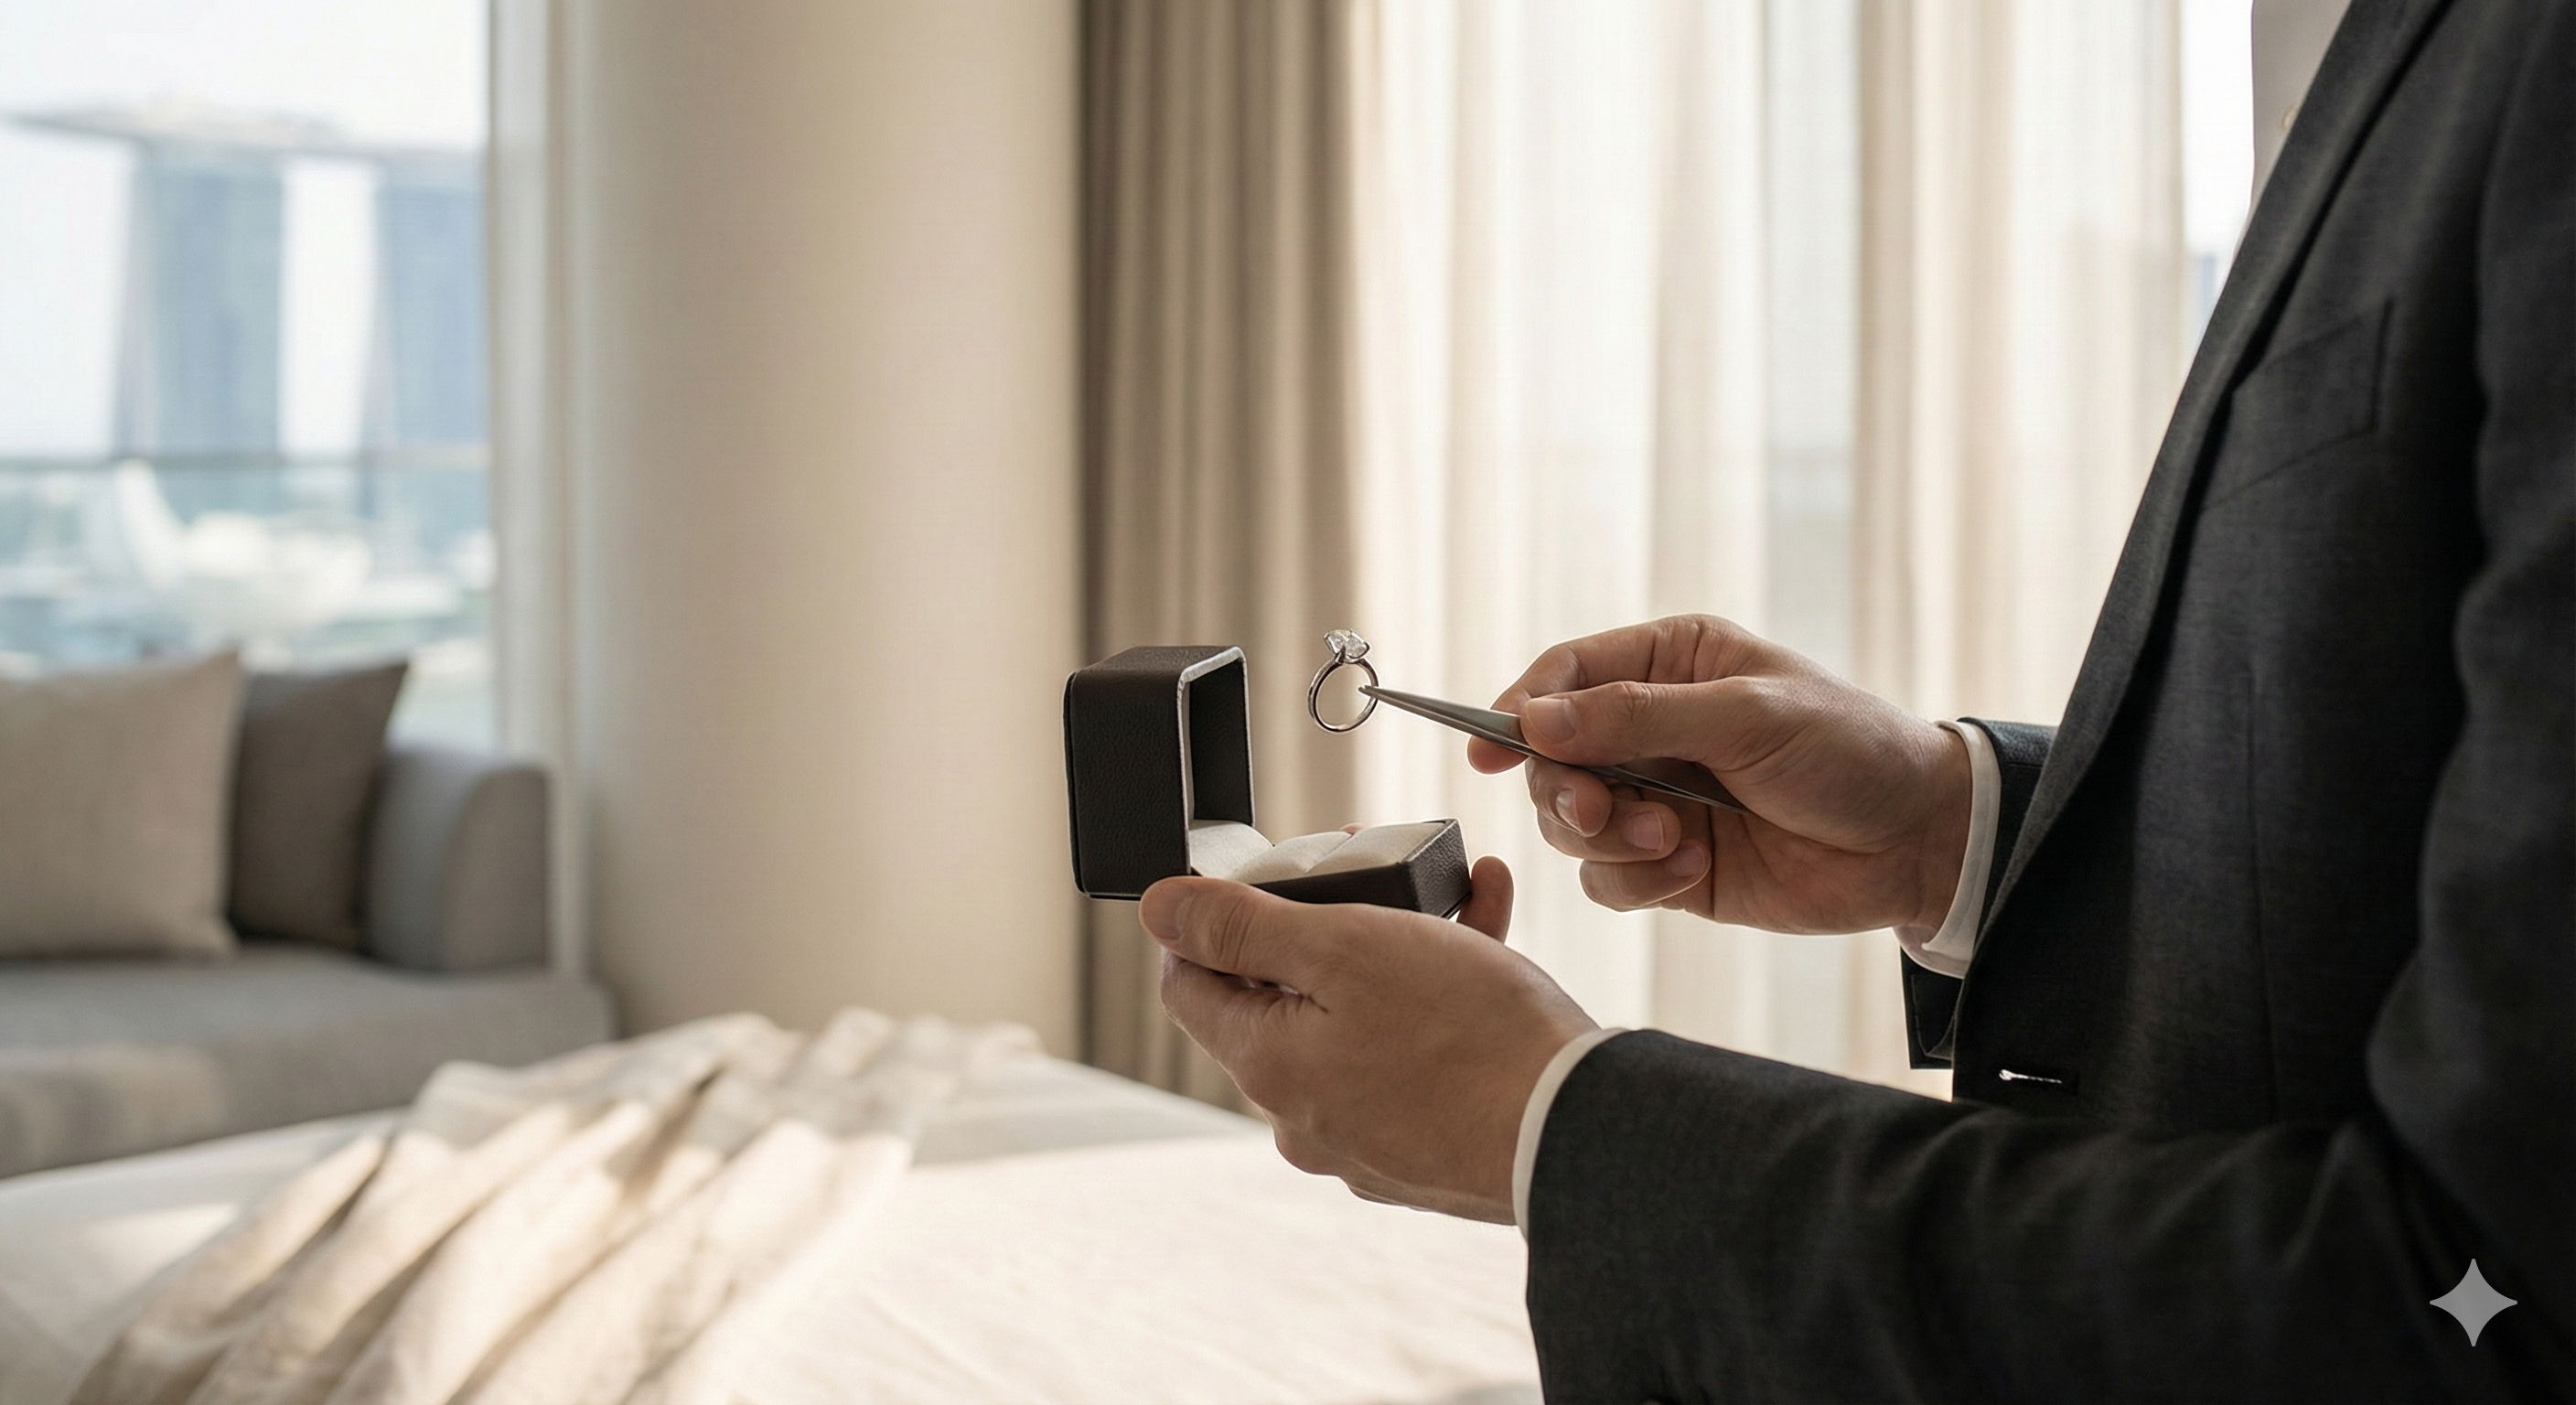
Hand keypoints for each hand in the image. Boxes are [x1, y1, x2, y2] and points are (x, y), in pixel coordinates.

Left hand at [1142, 858, 1595, 1222]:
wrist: (1581, 1130)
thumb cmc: (1467, 1035)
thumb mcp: (1342, 947)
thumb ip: (1240, 927)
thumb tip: (1158, 908)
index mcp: (1267, 1067)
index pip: (1190, 984)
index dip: (1210, 917)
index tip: (1260, 875)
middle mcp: (1305, 1115)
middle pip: (1279, 997)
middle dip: (1321, 920)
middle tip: (1365, 866)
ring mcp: (1368, 1137)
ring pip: (1358, 1016)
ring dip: (1393, 942)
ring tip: (1446, 885)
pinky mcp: (1429, 1143)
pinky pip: (1415, 1052)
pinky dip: (1440, 991)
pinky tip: (1486, 922)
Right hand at [1466, 614, 1970, 940]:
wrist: (1918, 843)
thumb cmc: (1848, 750)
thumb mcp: (1745, 715)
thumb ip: (1636, 717)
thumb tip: (1534, 720)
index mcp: (1670, 663)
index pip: (1564, 675)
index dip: (1518, 710)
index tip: (1488, 750)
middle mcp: (1651, 727)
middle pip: (1551, 758)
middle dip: (1569, 790)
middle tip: (1606, 810)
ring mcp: (1657, 798)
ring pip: (1571, 824)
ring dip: (1609, 839)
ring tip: (1672, 842)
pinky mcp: (1670, 865)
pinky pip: (1608, 880)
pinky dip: (1638, 882)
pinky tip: (1695, 869)